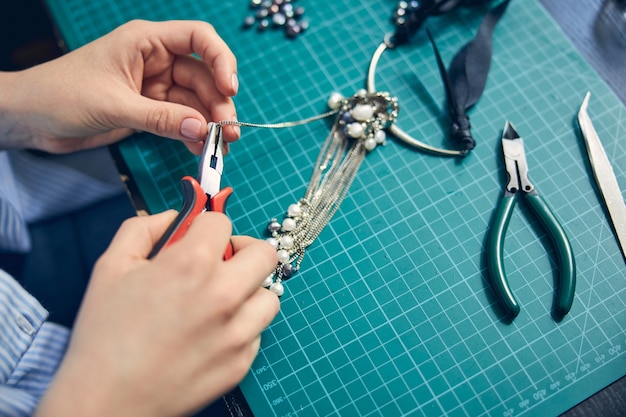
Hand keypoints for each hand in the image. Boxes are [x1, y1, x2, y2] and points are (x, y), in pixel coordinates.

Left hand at [0, 20, 238, 153]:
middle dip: (218, 105)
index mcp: (147, 42)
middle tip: (227, 135)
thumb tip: (202, 130)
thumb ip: (160, 118)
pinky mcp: (149, 110)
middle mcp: (156, 61)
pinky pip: (180, 120)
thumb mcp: (114, 105)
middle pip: (203, 77)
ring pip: (195, 102)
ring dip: (209, 125)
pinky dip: (192, 135)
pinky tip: (201, 150)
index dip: (220, 60)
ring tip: (219, 150)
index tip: (229, 89)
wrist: (31, 118)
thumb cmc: (62, 95)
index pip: (198, 38)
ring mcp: (154, 87)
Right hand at [36, 211, 278, 416]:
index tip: (199, 238)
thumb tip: (173, 217)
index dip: (207, 226)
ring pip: (269, 295)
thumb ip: (144, 229)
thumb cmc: (104, 334)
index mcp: (192, 265)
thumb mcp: (111, 267)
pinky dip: (241, 327)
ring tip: (220, 300)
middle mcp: (224, 295)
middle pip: (264, 253)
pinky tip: (212, 334)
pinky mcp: (241, 363)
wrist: (106, 401)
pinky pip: (257, 332)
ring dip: (249, 290)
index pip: (223, 222)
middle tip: (223, 262)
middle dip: (243, 250)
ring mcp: (237, 333)